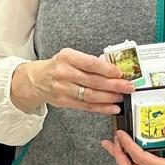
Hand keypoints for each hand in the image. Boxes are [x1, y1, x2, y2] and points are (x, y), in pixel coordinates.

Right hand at [10, 48, 134, 114]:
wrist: (36, 80)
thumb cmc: (58, 66)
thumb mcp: (70, 56)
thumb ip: (88, 62)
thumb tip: (112, 68)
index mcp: (67, 57)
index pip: (90, 63)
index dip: (107, 69)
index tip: (120, 73)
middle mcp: (64, 73)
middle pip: (93, 81)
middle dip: (114, 85)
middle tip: (128, 86)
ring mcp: (63, 89)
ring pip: (90, 95)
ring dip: (109, 98)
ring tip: (122, 97)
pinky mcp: (64, 102)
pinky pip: (86, 106)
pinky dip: (101, 108)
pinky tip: (112, 108)